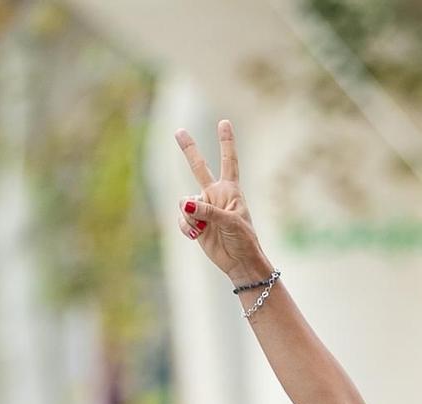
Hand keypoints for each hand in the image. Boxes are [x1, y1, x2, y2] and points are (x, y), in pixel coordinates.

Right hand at [173, 120, 268, 282]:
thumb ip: (208, 210)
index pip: (228, 161)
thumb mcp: (230, 222)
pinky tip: (195, 234)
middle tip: (178, 131)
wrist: (239, 262)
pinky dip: (186, 226)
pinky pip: (182, 218)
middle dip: (188, 149)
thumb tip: (185, 203)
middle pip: (198, 167)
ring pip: (185, 203)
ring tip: (203, 228)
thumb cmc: (243, 240)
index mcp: (230, 190)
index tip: (224, 122)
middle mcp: (215, 195)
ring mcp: (204, 208)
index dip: (226, 142)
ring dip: (191, 216)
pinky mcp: (195, 223)